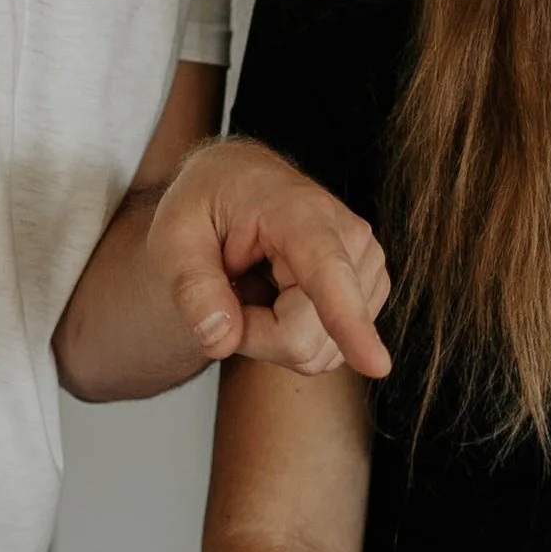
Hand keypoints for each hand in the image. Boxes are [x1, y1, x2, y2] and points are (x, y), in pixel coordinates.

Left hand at [153, 138, 391, 377]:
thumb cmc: (207, 206)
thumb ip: (192, 288)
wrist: (239, 188)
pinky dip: (293, 337)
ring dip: (273, 337)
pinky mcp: (371, 291)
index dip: (348, 320)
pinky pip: (328, 351)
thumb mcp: (174, 237)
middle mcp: (349, 237)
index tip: (376, 364)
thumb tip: (221, 340)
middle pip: (304, 337)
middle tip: (229, 291)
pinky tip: (280, 297)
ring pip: (318, 351)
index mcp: (299, 211)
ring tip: (256, 288)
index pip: (327, 270)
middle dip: (254, 334)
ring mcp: (367, 267)